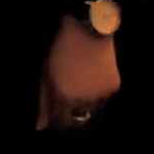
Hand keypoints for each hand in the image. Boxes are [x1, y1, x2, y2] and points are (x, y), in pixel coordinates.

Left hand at [37, 15, 120, 131]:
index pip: (58, 121)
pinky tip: (89, 80)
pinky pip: (102, 98)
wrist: (88, 30)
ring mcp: (100, 94)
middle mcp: (83, 100)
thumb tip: (40, 124)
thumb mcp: (46, 72)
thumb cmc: (61, 48)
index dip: (53, 120)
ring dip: (82, 104)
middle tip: (62, 104)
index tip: (49, 119)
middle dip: (67, 114)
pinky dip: (95, 94)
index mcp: (63, 95)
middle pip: (75, 118)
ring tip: (77, 87)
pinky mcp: (113, 88)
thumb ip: (44, 99)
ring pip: (90, 109)